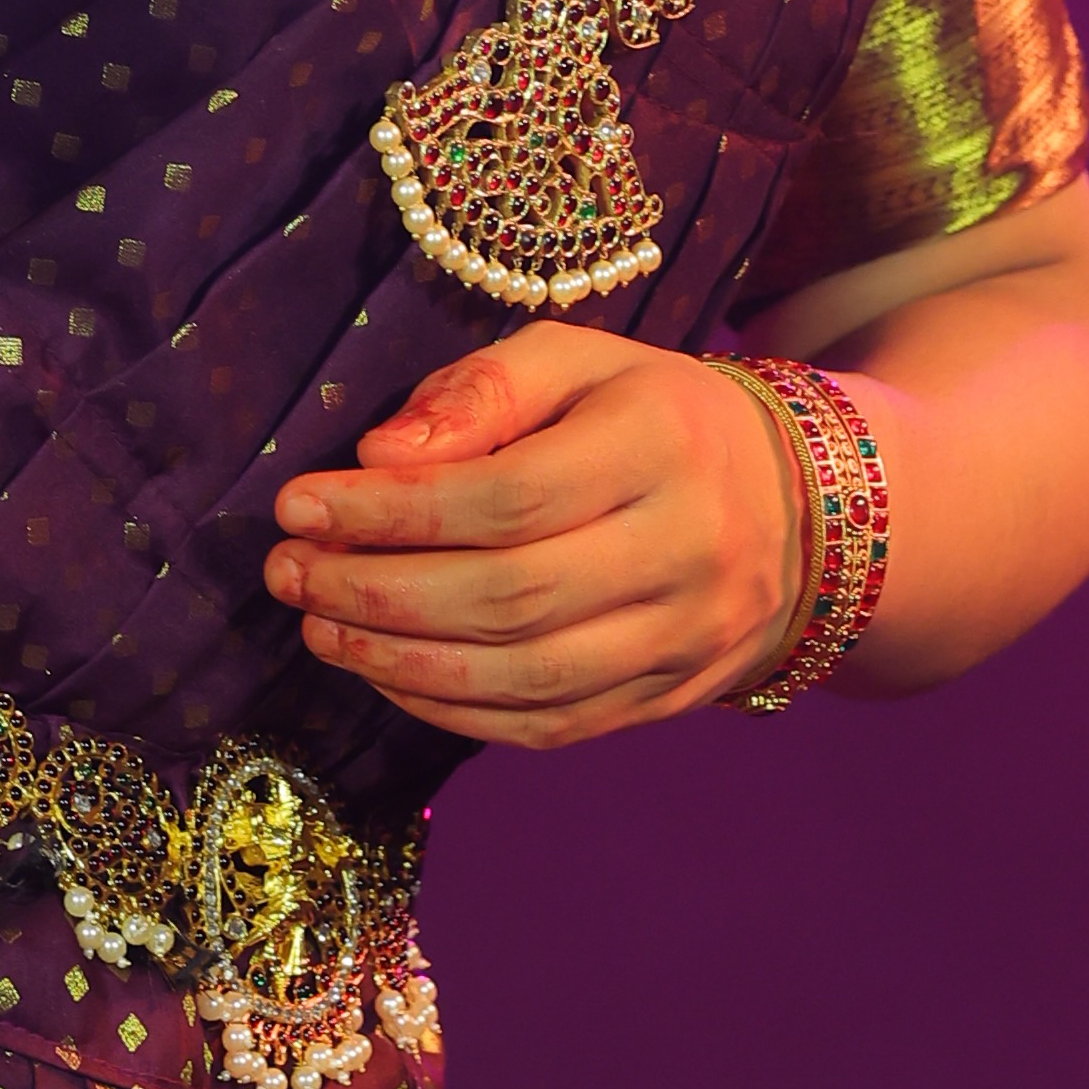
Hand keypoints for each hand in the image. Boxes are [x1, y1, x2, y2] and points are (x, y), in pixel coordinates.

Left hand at [262, 322, 798, 750]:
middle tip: (288, 573)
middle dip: (377, 590)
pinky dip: (455, 711)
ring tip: (320, 626)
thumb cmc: (655, 417)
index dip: (392, 511)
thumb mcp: (580, 362)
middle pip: (510, 595)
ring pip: (527, 676)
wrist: (799, 508)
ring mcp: (686, 638)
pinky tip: (388, 675)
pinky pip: (552, 725)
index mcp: (662, 444)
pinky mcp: (671, 698)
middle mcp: (686, 549)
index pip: (507, 494)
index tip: (299, 504)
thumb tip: (383, 454)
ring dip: (401, 661)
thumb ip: (482, 390)